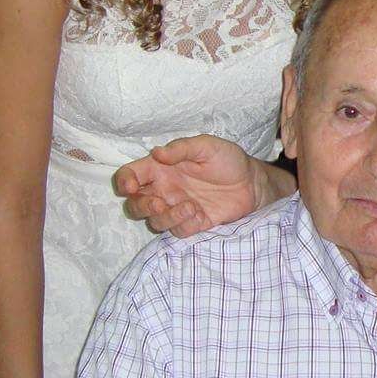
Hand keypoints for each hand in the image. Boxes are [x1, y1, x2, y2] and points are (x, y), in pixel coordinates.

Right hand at [113, 135, 259, 235]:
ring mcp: (177, 208)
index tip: (131, 186)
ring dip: (166, 217)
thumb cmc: (227, 160)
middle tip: (159, 203)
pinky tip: (200, 213)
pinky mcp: (192, 224)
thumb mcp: (206, 146)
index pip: (130, 175)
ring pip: (154, 222)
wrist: (253, 182)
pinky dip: (184, 224)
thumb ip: (181, 148)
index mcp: (161, 168)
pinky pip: (177, 231)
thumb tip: (157, 153)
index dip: (124, 182)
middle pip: (135, 205)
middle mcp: (164, 190)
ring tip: (189, 206)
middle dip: (141, 206)